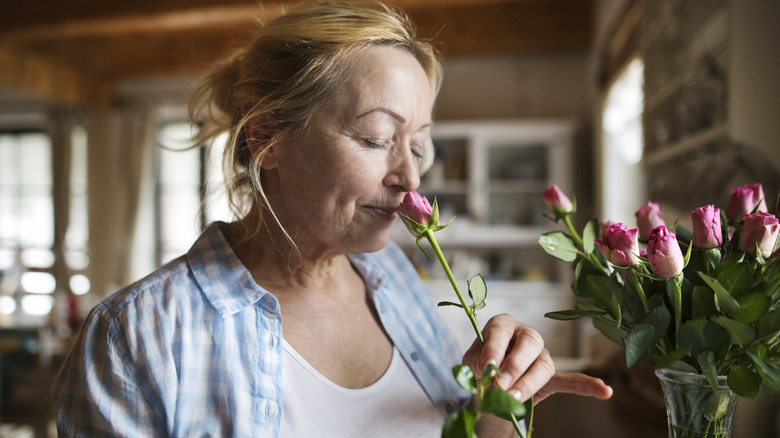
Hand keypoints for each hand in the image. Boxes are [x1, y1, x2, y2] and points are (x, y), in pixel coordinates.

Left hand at [462, 313, 612, 403]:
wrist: (488, 380)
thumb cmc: (481, 364)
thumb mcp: (471, 361)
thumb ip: (478, 365)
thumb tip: (489, 377)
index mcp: (504, 325)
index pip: (501, 330)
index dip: (493, 348)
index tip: (485, 368)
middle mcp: (526, 335)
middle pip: (529, 342)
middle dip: (514, 365)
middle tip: (499, 384)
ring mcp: (541, 355)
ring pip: (543, 365)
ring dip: (528, 383)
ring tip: (513, 399)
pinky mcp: (550, 376)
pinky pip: (570, 380)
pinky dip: (586, 386)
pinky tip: (603, 390)